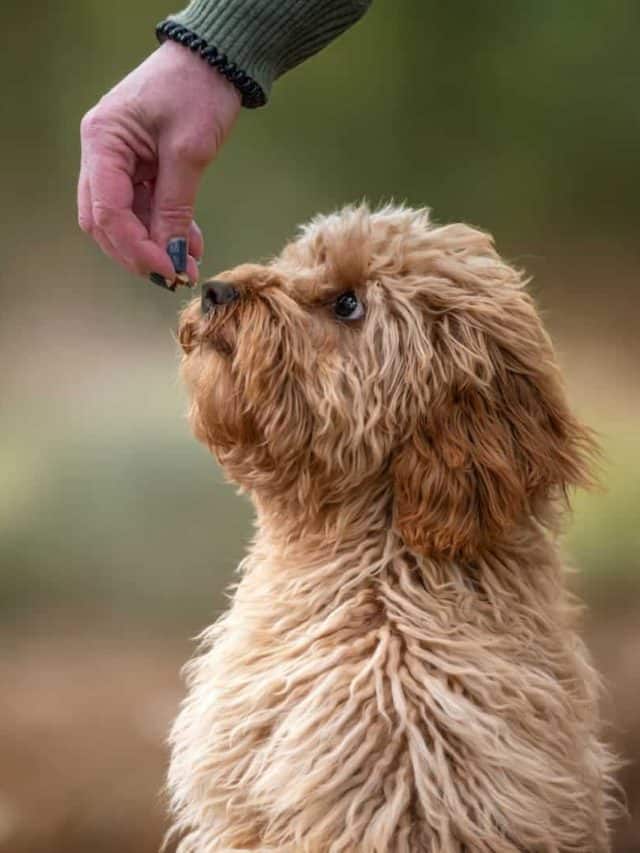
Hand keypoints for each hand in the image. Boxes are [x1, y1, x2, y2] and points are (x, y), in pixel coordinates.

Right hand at [78, 41, 240, 282]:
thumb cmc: (199, 91)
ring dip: (156, 245)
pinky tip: (192, 244)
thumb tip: (172, 256)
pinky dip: (166, 228)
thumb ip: (175, 207)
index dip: (136, 248)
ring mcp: (118, 161)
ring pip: (126, 220)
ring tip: (191, 263)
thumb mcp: (189, 152)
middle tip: (175, 274)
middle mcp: (101, 153)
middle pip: (106, 222)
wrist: (214, 61)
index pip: (107, 211)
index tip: (170, 269)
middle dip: (139, 253)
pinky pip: (145, 208)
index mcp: (103, 141)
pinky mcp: (139, 168)